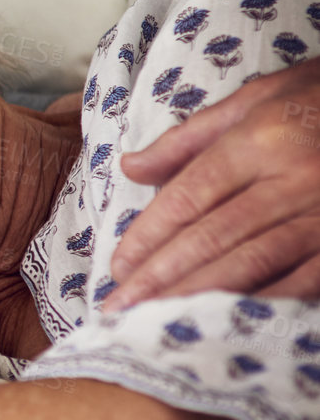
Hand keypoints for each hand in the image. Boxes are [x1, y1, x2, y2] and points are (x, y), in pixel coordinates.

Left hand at [106, 57, 319, 310]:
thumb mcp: (258, 98)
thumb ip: (190, 137)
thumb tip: (130, 167)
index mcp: (261, 139)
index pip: (189, 194)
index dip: (149, 235)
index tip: (118, 266)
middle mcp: (292, 177)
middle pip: (213, 234)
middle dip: (162, 275)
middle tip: (122, 306)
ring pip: (253, 261)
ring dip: (200, 294)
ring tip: (158, 320)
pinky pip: (304, 279)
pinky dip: (264, 302)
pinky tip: (229, 321)